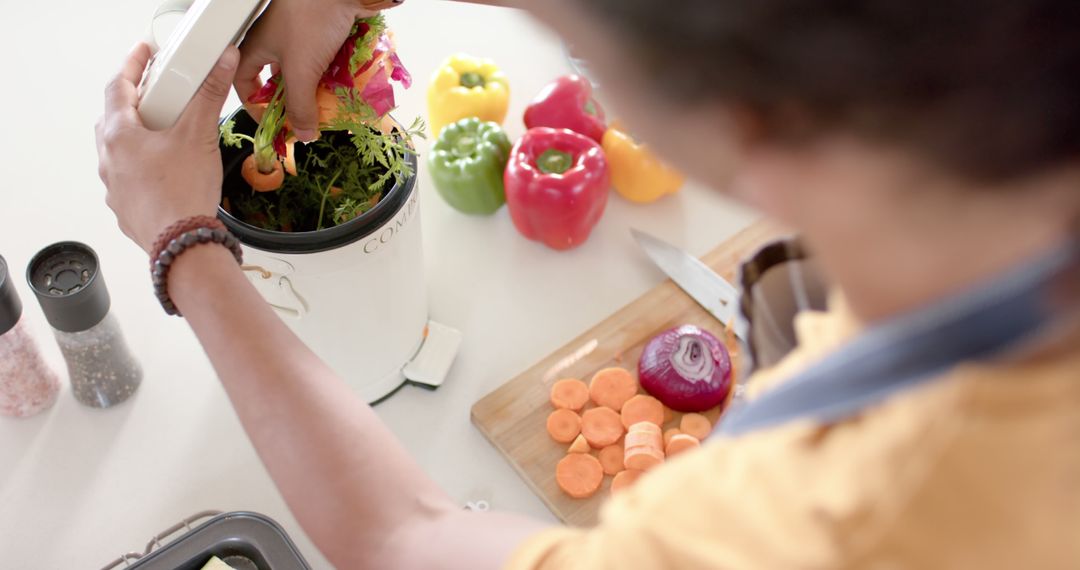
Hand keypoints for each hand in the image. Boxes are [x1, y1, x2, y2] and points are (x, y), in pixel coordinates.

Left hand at [95, 43, 238, 253]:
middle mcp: (108, 160)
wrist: (182, 244)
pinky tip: (164, 173)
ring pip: (119, 152)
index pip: (117, 87)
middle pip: (113, 119)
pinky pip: (128, 180)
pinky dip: (142, 169)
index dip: (131, 65)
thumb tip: (222, 61)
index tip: (142, 53)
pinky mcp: (125, 209)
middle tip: (155, 96)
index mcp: (119, 135)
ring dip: (136, 139)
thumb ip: (210, 94)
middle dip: (132, 103)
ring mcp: (113, 187)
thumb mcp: (199, 135)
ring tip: (163, 137)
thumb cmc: (184, 191)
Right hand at [235, 0, 399, 140]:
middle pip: (279, 81)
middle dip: (294, 102)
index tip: (272, 123)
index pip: (244, 82)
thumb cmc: (311, 16)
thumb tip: (302, 134)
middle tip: (307, 119)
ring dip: (316, 90)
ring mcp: (302, 35)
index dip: (254, 105)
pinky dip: (332, 74)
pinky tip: (343, 86)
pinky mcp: (324, 31)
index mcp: (258, 47)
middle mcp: (277, 41)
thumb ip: (300, 106)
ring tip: (328, 106)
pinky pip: (325, 60)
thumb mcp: (301, 70)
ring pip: (305, 71)